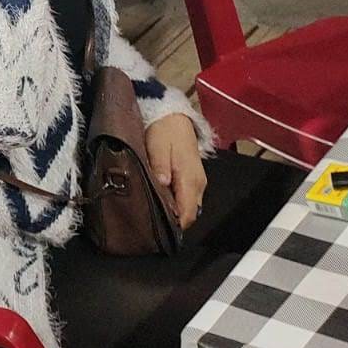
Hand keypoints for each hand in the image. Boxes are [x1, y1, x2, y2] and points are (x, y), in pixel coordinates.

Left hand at [145, 113, 207, 228]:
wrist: (174, 118)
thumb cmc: (164, 131)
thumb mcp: (157, 145)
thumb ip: (160, 166)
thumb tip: (161, 184)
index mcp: (190, 179)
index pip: (188, 213)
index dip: (175, 225)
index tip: (157, 230)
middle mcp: (198, 185)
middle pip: (189, 214)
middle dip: (172, 221)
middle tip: (149, 223)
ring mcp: (197, 183)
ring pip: (189, 207)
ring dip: (174, 212)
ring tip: (152, 212)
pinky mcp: (193, 179)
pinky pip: (187, 199)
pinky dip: (175, 203)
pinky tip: (160, 200)